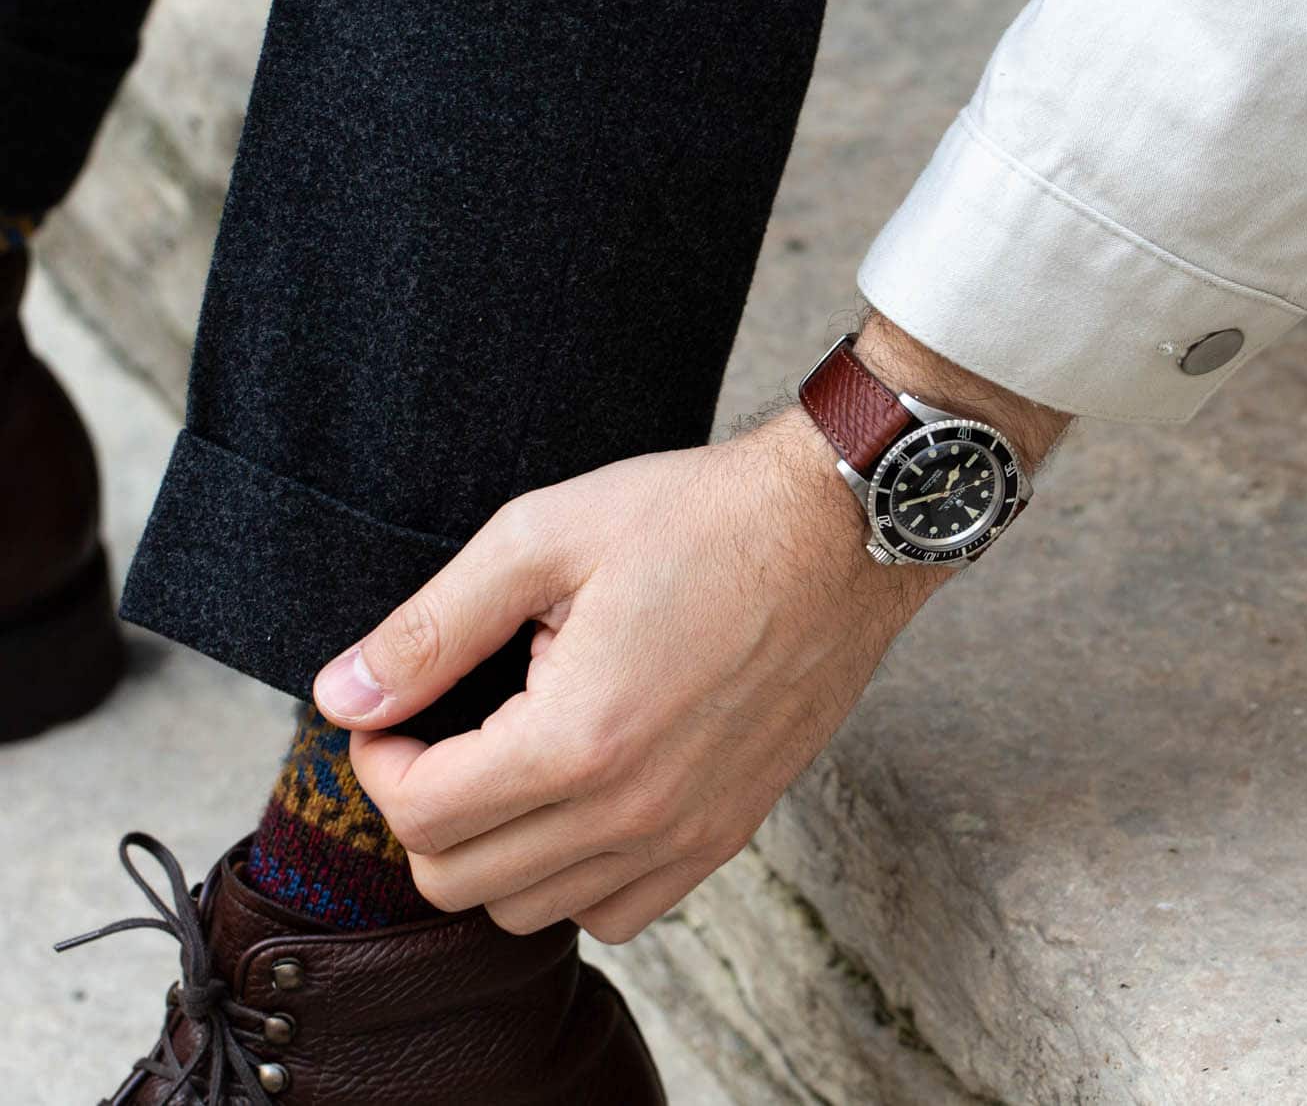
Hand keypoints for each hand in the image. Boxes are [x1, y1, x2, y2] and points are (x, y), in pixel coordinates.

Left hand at [313, 316, 1067, 941]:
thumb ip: (431, 627)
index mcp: (579, 738)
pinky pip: (614, 914)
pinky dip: (573, 877)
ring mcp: (687, 834)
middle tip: (445, 731)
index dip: (378, 758)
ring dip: (493, 849)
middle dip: (423, 807)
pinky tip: (579, 795)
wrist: (840, 532)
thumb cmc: (699, 518)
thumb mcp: (543, 537)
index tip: (397, 707)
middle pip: (457, 882)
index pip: (418, 814)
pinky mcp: (727, 834)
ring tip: (511, 758)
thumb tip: (341, 694)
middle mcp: (634, 811)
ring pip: (529, 912)